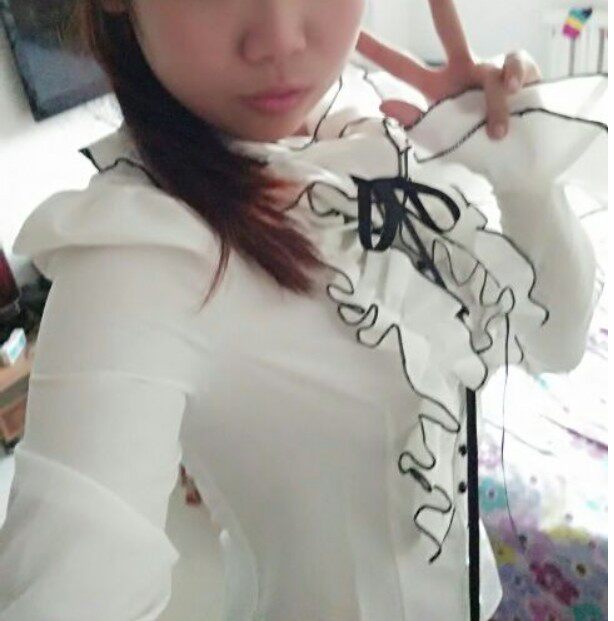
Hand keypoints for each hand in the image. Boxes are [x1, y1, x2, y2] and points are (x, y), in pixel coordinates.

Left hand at [356, 0, 541, 139]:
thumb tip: (382, 102)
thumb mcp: (438, 137)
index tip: (353, 33)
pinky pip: (513, 66)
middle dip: (442, 3)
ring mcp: (490, 67)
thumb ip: (412, 120)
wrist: (515, 155)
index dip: (377, 50)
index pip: (401, 65)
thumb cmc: (474, 146)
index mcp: (436, 86)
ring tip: (496, 131)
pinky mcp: (519, 70)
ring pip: (489, 71)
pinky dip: (512, 80)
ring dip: (494, 103)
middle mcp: (462, 69)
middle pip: (449, 29)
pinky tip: (512, 92)